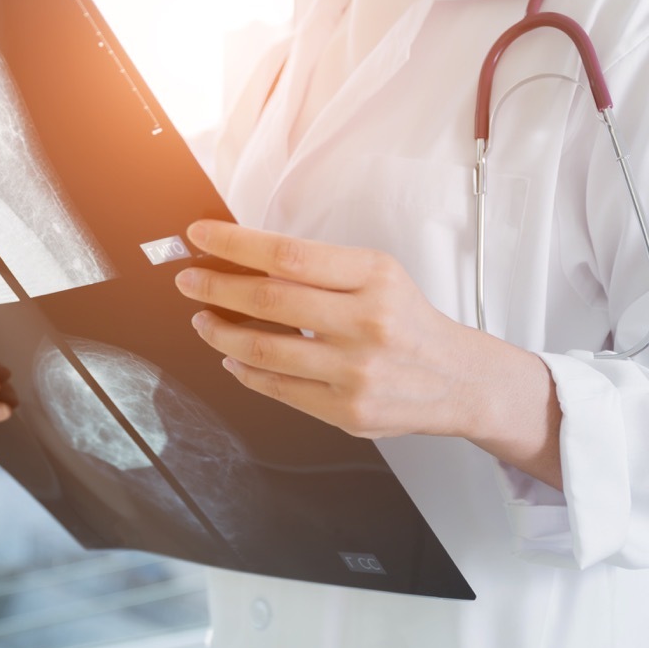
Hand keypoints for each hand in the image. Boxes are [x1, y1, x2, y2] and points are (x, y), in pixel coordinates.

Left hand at [172, 220, 560, 491]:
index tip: (200, 237)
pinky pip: (278, 388)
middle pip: (269, 300)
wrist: (459, 380)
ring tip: (204, 320)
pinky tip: (232, 356)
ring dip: (221, 332)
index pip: (289, 254)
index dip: (234, 244)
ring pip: (264, 350)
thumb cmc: (408, 321)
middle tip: (189, 282)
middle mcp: (368, 323)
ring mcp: (357, 371)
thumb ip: (318, 270)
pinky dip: (244, 370)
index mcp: (375, 277)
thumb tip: (244, 260)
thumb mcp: (378, 277)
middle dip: (215, 288)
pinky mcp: (347, 410)